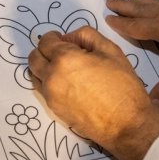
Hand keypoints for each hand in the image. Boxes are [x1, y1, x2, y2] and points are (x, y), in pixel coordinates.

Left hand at [28, 28, 158, 159]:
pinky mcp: (53, 109)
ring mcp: (50, 95)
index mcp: (65, 59)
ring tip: (63, 69)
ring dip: (43, 67)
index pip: (45, 41)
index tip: (63, 40)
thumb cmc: (122, 85)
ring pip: (34, 75)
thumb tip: (69, 38)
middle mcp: (51, 76)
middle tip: (61, 52)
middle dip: (44, 51)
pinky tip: (66, 84)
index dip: (53, 37)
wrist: (125, 123)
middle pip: (33, 57)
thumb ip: (87, 36)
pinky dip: (47, 82)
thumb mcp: (111, 50)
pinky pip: (42, 90)